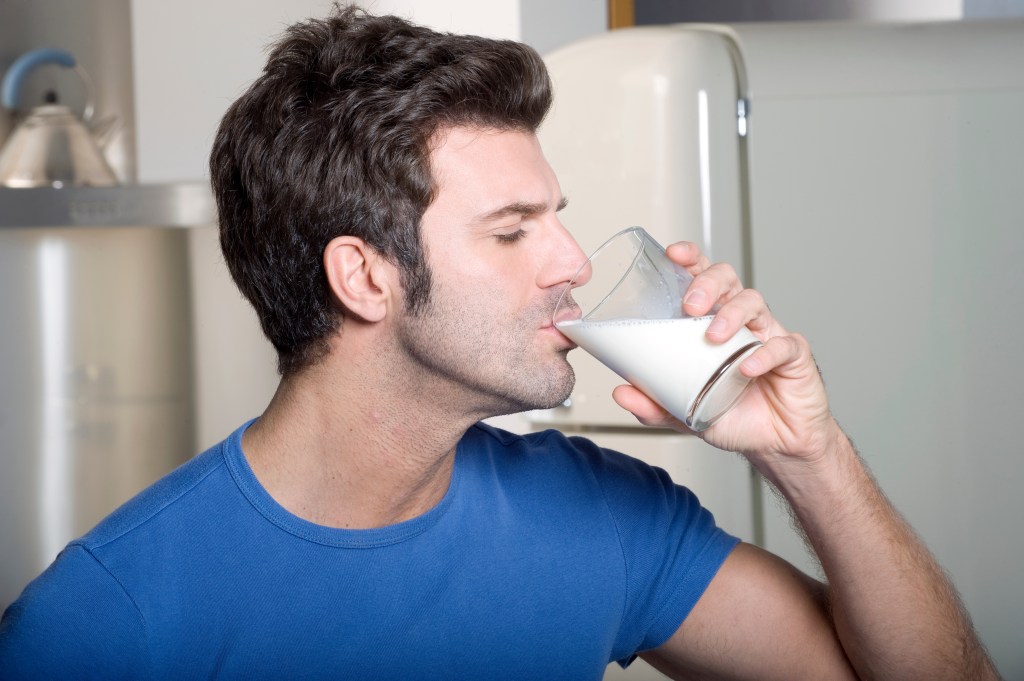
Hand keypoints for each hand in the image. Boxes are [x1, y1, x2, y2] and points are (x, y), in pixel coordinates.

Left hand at [610, 241, 841, 473]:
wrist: (773, 445)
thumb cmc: (732, 414)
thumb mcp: (684, 411)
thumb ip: (654, 403)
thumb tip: (620, 393)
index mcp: (712, 322)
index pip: (701, 278)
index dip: (690, 259)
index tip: (673, 254)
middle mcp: (740, 321)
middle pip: (728, 279)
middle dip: (707, 283)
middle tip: (690, 305)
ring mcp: (768, 335)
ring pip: (754, 302)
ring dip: (731, 314)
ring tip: (712, 337)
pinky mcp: (794, 357)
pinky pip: (784, 345)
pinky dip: (765, 353)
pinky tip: (748, 368)